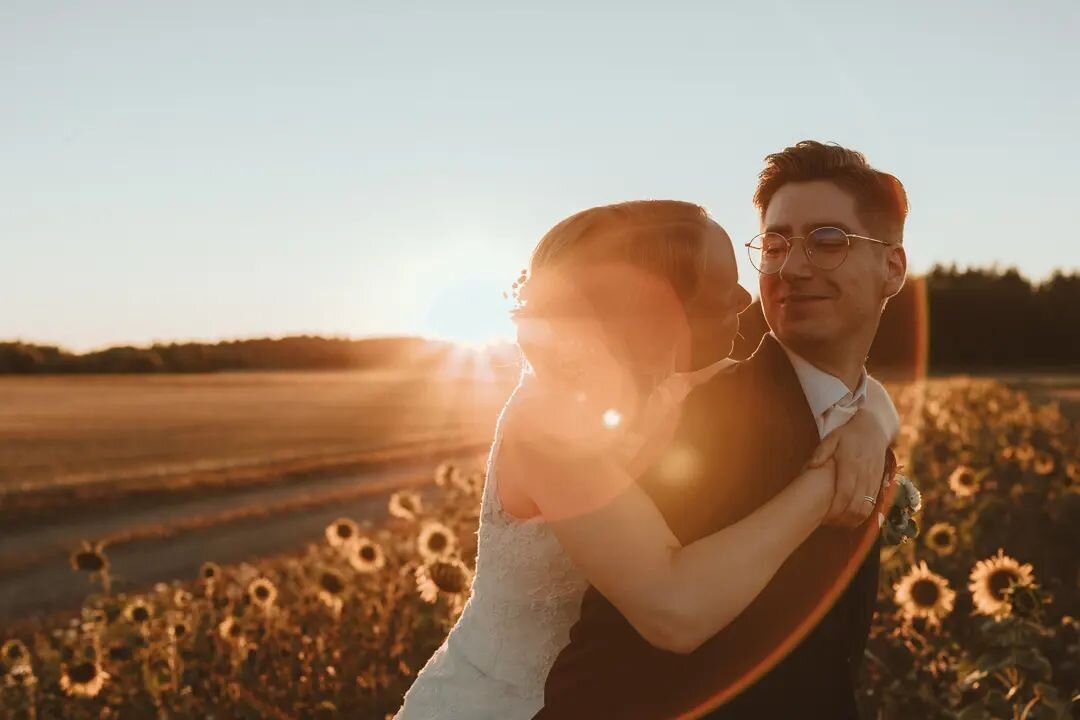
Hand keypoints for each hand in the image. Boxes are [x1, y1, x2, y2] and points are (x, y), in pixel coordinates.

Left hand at [806, 407, 889, 527]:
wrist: (873, 429)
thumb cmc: (848, 435)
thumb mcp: (831, 438)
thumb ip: (821, 453)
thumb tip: (811, 466)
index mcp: (851, 465)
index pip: (845, 493)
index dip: (836, 509)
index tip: (824, 517)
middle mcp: (865, 475)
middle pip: (857, 506)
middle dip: (843, 519)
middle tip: (828, 523)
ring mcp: (874, 480)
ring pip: (867, 508)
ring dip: (853, 519)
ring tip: (837, 523)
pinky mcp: (879, 483)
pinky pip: (873, 504)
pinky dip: (863, 514)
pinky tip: (850, 516)